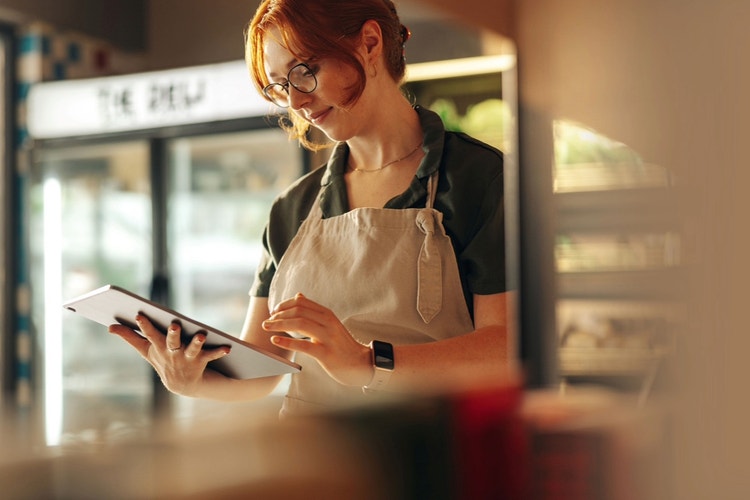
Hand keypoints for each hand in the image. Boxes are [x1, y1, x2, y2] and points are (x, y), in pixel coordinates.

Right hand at [109, 315, 229, 395]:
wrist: (183, 385)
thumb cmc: (163, 361)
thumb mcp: (147, 350)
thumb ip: (129, 337)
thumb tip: (110, 326)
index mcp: (158, 348)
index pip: (149, 334)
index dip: (145, 325)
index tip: (140, 315)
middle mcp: (172, 354)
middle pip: (171, 342)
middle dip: (172, 334)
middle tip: (175, 325)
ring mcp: (187, 359)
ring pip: (192, 350)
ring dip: (196, 343)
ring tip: (200, 335)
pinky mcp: (201, 362)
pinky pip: (211, 356)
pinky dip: (219, 351)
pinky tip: (228, 347)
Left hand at [262, 293, 372, 386]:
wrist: (360, 362)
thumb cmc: (341, 344)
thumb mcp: (329, 323)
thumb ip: (313, 311)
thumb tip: (298, 295)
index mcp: (327, 314)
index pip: (302, 302)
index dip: (284, 305)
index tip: (274, 311)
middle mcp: (328, 322)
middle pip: (299, 311)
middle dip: (279, 315)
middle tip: (267, 321)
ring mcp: (328, 337)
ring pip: (300, 324)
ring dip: (279, 324)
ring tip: (267, 327)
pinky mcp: (326, 353)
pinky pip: (303, 345)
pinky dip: (287, 342)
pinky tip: (275, 341)